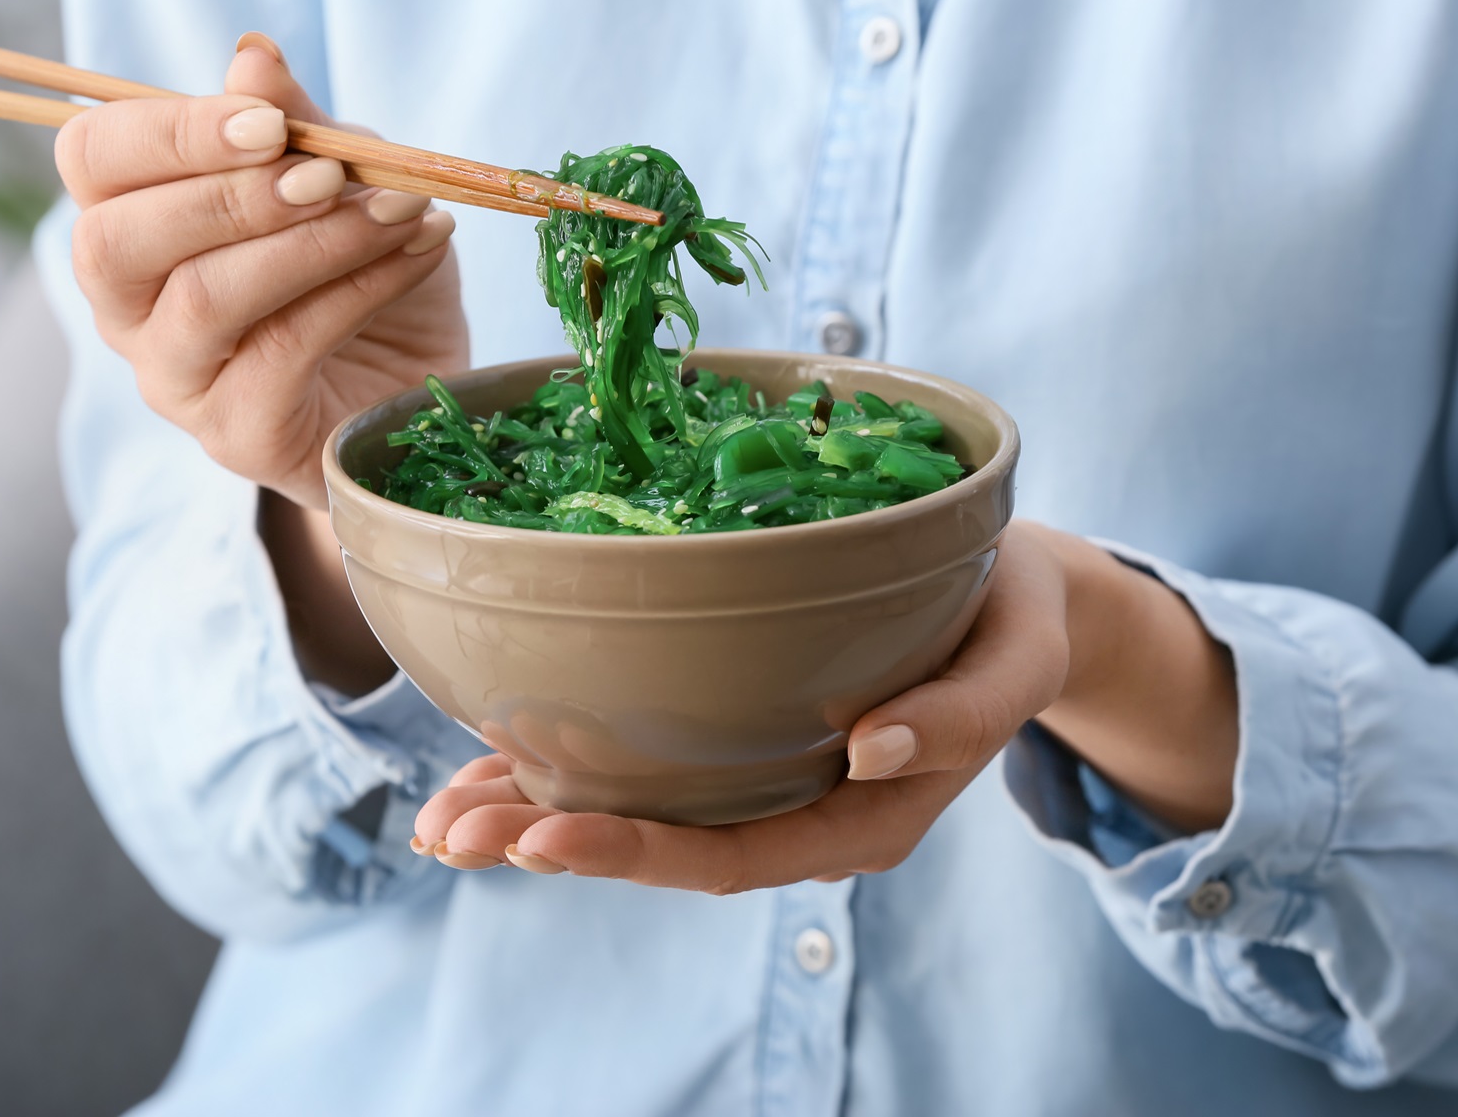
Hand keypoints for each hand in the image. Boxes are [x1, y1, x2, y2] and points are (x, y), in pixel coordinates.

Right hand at [57, 34, 468, 510]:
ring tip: (400, 209)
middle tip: (332, 175)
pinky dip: (360, 291)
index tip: (271, 125)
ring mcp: (175, 380)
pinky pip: (284, 352)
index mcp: (129, 225)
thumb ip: (291, 125)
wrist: (419, 385)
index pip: (94, 161)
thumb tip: (252, 59)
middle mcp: (128, 309)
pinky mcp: (238, 435)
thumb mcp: (341, 182)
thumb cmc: (363, 274)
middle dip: (232, 195)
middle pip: (120, 240)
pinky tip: (417, 255)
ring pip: (208, 297)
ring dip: (315, 242)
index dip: (173, 134)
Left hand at [410, 521, 1237, 892]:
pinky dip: (571, 757)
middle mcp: (798, 809)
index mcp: (861, 819)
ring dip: (537, 808)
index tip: (542, 835)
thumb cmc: (1015, 625)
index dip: (634, 852)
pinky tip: (495, 754)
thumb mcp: (1015, 662)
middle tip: (449, 831)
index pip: (731, 855)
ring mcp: (765, 775)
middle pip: (662, 844)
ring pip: (642, 807)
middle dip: (550, 838)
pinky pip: (651, 758)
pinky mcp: (744, 729)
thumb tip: (867, 750)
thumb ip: (959, 716)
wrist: (1017, 601)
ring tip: (441, 815)